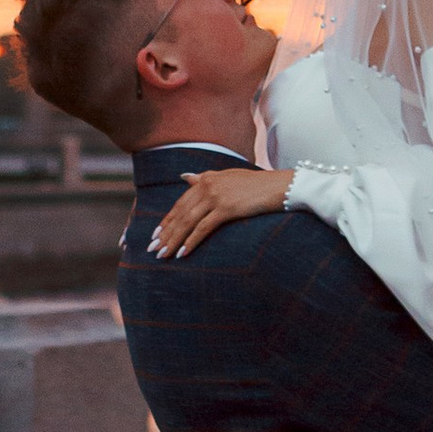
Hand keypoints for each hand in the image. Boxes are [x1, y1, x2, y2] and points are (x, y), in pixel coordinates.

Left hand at [149, 166, 293, 258]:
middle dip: (166, 233)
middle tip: (153, 249)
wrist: (279, 186)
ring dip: (174, 240)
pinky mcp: (226, 208)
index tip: (156, 234)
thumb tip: (184, 177)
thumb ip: (204, 177)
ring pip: (188, 222)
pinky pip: (203, 228)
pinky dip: (191, 241)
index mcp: (206, 179)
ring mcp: (216, 197)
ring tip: (164, 254)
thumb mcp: (228, 177)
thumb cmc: (256, 184)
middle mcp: (208, 186)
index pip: (181, 202)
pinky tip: (183, 253)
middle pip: (181, 214)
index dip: (167, 219)